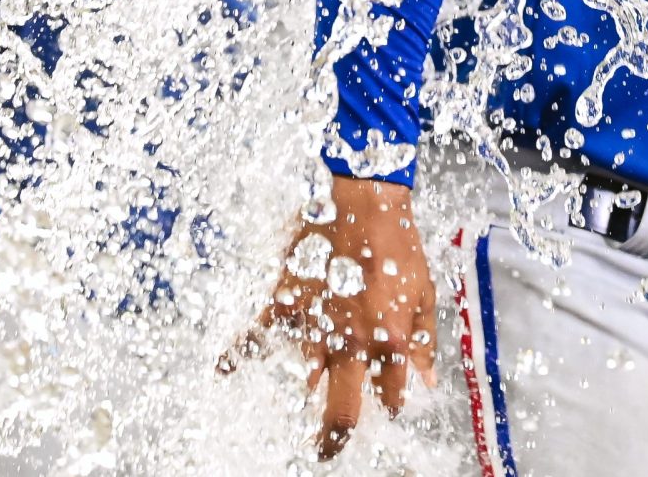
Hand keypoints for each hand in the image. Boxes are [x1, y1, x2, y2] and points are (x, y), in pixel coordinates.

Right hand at [236, 175, 439, 457]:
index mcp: (389, 340)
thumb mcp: (424, 292)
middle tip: (327, 450)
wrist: (363, 197)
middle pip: (340, 409)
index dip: (389, 403)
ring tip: (304, 394)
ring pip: (304, 377)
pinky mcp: (286, 301)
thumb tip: (425, 380)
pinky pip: (257, 335)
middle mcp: (350, 341)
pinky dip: (238, 353)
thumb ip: (424, 340)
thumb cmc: (398, 241)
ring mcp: (315, 324)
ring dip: (306, 389)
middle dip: (333, 436)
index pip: (390, 394)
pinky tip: (222, 367)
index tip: (385, 402)